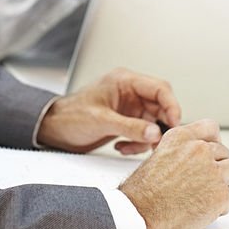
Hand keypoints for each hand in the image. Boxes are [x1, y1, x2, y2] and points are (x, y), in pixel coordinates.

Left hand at [36, 68, 180, 154]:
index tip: (175, 124)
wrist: (53, 129)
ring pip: (153, 122)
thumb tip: (155, 133)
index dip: (171, 105)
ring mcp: (129, 107)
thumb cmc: (70, 116)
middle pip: (160, 106)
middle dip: (160, 126)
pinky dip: (137, 143)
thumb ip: (130, 127)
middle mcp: (130, 92)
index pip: (159, 88)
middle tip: (159, 142)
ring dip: (146, 138)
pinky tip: (122, 147)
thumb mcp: (102, 121)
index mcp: (125, 81)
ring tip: (131, 147)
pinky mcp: (126, 121)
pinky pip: (142, 132)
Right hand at [120, 119, 228, 228]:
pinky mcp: (220, 194)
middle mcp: (198, 149)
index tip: (213, 151)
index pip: (210, 128)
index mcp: (181, 138)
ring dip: (223, 183)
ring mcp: (212, 171)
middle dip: (217, 166)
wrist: (139, 216)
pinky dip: (219, 208)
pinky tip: (201, 211)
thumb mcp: (157, 158)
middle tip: (203, 182)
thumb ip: (178, 153)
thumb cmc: (141, 194)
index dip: (214, 141)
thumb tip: (188, 158)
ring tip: (206, 194)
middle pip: (224, 152)